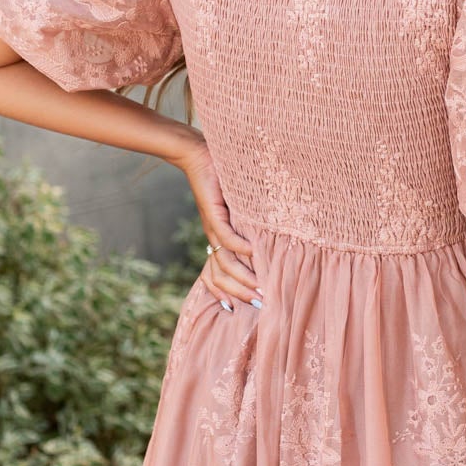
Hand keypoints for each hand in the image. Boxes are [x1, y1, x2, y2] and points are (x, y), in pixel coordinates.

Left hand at [181, 137, 262, 309]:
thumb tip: (266, 240)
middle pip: (220, 275)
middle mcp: (212, 237)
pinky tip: (253, 253)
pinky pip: (225, 235)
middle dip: (239, 293)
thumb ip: (248, 225)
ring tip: (259, 287)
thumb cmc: (221, 179)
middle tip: (260, 304)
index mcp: (216, 240)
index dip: (224, 293)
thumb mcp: (237, 208)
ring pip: (223, 262)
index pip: (215, 274)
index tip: (239, 311)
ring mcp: (212, 227)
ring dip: (241, 277)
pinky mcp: (213, 212)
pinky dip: (239, 246)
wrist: (199, 155)